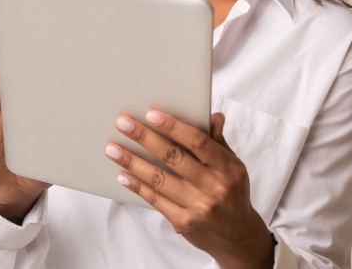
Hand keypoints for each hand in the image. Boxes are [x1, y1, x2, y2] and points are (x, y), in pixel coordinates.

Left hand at [104, 111, 274, 268]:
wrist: (239, 237)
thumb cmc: (232, 193)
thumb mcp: (232, 166)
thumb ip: (217, 141)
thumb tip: (212, 115)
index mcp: (229, 168)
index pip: (198, 141)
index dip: (173, 126)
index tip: (151, 114)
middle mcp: (214, 187)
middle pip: (173, 157)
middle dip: (144, 138)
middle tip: (122, 123)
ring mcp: (198, 206)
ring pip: (159, 179)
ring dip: (132, 162)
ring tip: (113, 149)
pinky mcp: (184, 222)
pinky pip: (155, 199)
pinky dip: (137, 186)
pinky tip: (123, 175)